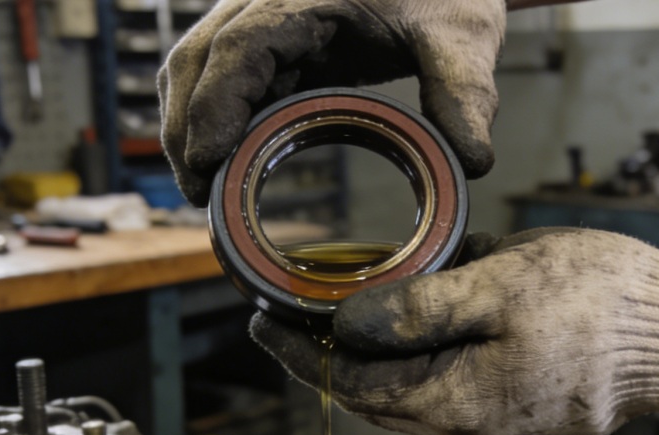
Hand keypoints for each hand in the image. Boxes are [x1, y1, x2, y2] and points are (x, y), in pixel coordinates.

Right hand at [158, 0, 506, 205]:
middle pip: (197, 58)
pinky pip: (225, 77)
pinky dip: (216, 119)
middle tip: (198, 194)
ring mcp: (261, 17)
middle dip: (186, 127)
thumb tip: (472, 161)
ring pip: (198, 66)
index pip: (239, 46)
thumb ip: (465, 93)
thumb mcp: (462, 35)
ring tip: (204, 188)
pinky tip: (227, 161)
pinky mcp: (271, 40)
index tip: (208, 159)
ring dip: (190, 124)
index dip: (214, 104)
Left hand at [250, 228, 658, 434]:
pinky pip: (442, 389)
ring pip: (406, 394)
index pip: (350, 383)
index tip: (264, 322)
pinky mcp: (514, 411)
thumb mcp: (497, 286)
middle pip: (372, 396)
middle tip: (293, 313)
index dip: (301, 352)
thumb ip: (416, 309)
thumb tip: (348, 325)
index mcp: (454, 404)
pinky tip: (406, 324)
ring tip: (339, 313)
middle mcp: (465, 430)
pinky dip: (412, 359)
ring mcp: (492, 426)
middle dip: (327, 356)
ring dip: (370, 357)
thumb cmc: (600, 303)